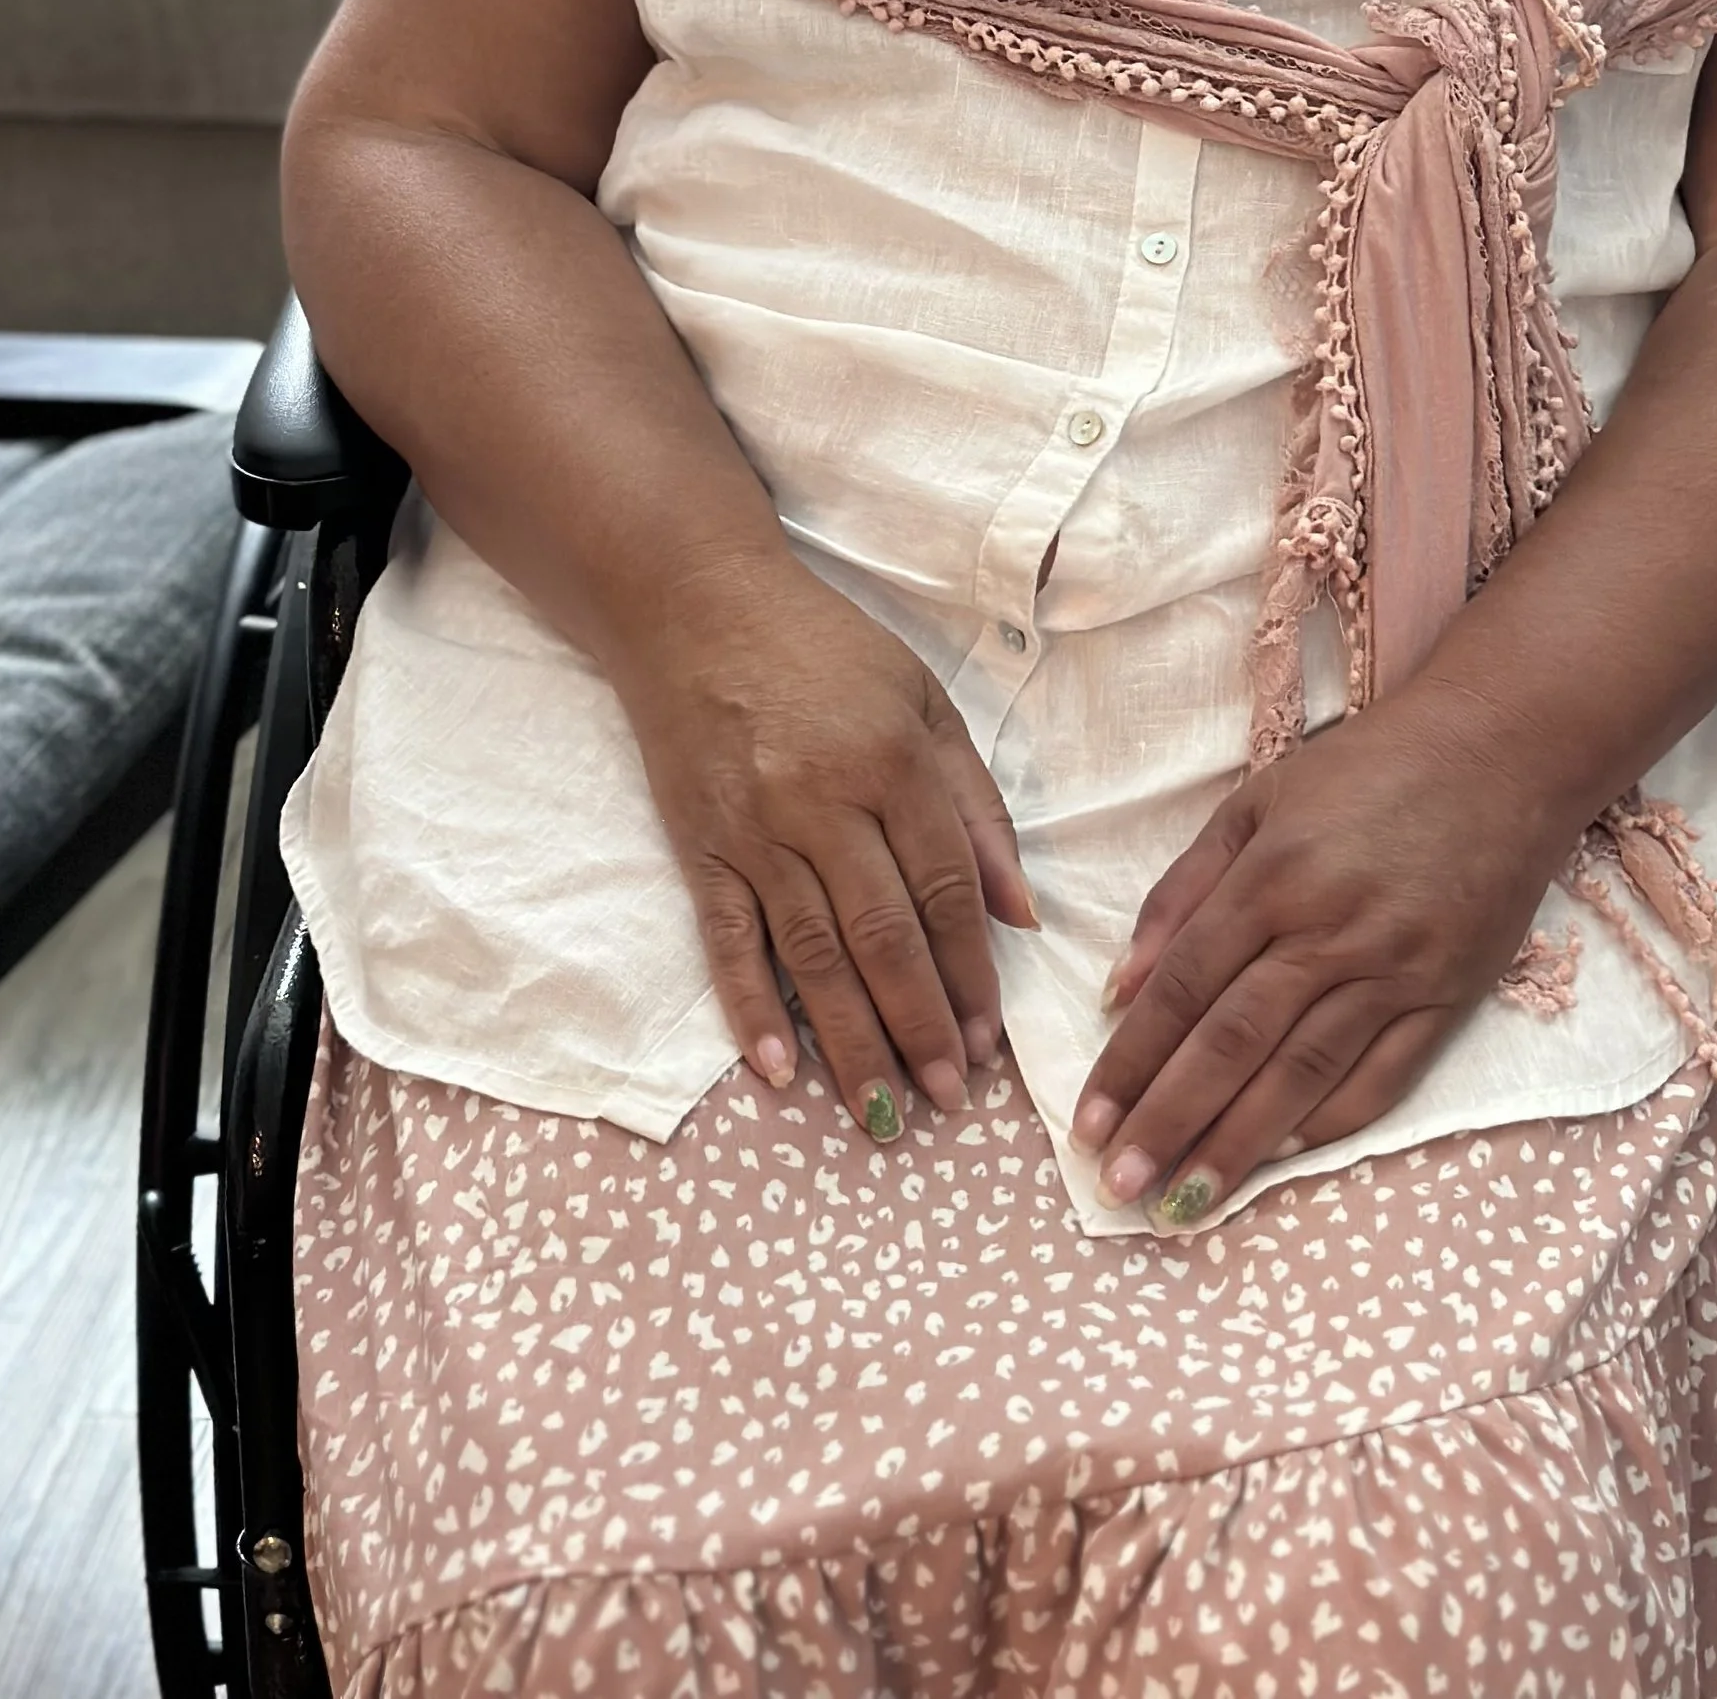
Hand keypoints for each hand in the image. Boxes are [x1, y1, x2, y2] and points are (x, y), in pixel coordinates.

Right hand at [618, 561, 1037, 1142]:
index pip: (946, 889)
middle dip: (921, 1025)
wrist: (694, 605)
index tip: (992, 1042)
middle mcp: (824, 801)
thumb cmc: (823, 650)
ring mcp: (754, 828)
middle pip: (882, 935)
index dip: (972, 972)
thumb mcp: (921, 701)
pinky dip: (749, 1010)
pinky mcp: (698, 844)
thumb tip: (1022, 912)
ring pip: (811, 955)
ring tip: (881, 1112)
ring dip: (850, 1039)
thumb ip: (976, 805)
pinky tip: (777, 1073)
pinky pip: (727, 941)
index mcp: (894, 761)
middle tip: (948, 1098)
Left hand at [1070, 682, 1570, 1225]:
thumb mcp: (1261, 800)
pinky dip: (1328, 1122)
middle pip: (1234, 1041)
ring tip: (1184, 1203)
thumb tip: (1125, 982)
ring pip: (1301, 1073)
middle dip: (1168, 1120)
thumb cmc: (1369, 768)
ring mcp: (1394, 968)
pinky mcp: (1449, 994)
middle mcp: (1330, 929)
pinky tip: (1280, 1158)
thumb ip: (1187, 888)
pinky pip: (1381, 1076)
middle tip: (1117, 1186)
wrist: (1504, 749)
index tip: (1088, 1120)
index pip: (1184, 984)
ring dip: (1237, 1143)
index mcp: (1273, 874)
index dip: (1132, 1058)